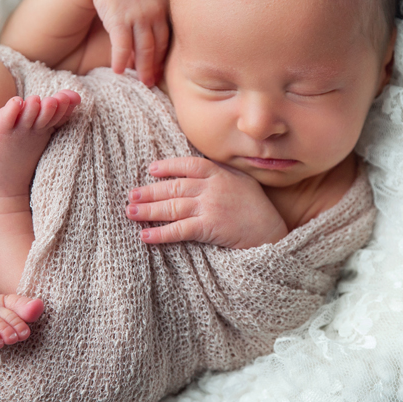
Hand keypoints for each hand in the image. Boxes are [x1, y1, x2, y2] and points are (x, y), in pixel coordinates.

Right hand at [85, 0, 169, 85]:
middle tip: (151, 82)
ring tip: (141, 81)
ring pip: (144, 49)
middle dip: (155, 67)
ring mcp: (138, 15)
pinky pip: (122, 46)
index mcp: (164, 6)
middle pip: (158, 46)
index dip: (163, 57)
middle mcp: (155, 11)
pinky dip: (121, 60)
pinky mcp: (119, 18)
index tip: (159, 71)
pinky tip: (117, 70)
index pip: (167, 38)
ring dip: (142, 68)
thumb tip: (154, 34)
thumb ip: (155, 9)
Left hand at [126, 157, 288, 248]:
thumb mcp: (243, 182)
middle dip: (150, 191)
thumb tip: (199, 173)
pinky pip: (179, 230)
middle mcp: (212, 187)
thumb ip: (222, 175)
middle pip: (174, 187)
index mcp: (220, 173)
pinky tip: (145, 236)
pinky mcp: (209, 227)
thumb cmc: (258, 209)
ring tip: (130, 212)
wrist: (272, 232)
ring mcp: (210, 206)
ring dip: (148, 210)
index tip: (151, 170)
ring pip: (172, 207)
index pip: (188, 165)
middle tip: (131, 195)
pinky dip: (160, 233)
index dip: (168, 167)